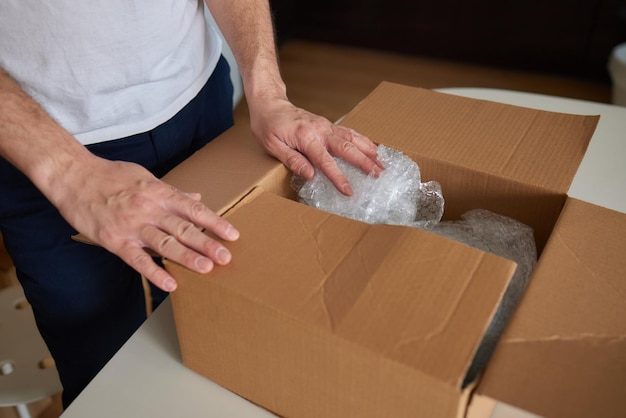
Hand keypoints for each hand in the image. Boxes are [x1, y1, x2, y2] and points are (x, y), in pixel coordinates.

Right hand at [55, 156, 239, 291]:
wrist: (74, 176)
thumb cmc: (111, 175)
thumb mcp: (146, 177)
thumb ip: (172, 192)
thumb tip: (196, 198)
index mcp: (159, 193)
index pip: (193, 209)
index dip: (214, 222)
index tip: (232, 234)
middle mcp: (149, 209)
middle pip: (183, 228)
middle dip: (207, 243)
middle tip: (226, 257)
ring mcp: (132, 226)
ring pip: (164, 244)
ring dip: (187, 257)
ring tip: (206, 268)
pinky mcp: (114, 240)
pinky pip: (137, 259)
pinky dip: (154, 272)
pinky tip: (170, 284)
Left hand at [248, 97, 382, 194]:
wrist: (270, 104)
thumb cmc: (267, 126)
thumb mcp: (272, 146)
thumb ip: (292, 160)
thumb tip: (311, 175)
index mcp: (305, 137)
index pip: (325, 161)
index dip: (338, 177)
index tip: (349, 190)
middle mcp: (320, 130)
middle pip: (346, 148)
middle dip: (364, 162)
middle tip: (378, 175)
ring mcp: (326, 126)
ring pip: (353, 138)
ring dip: (369, 151)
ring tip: (382, 164)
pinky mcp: (328, 125)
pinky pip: (350, 133)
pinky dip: (363, 141)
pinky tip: (373, 149)